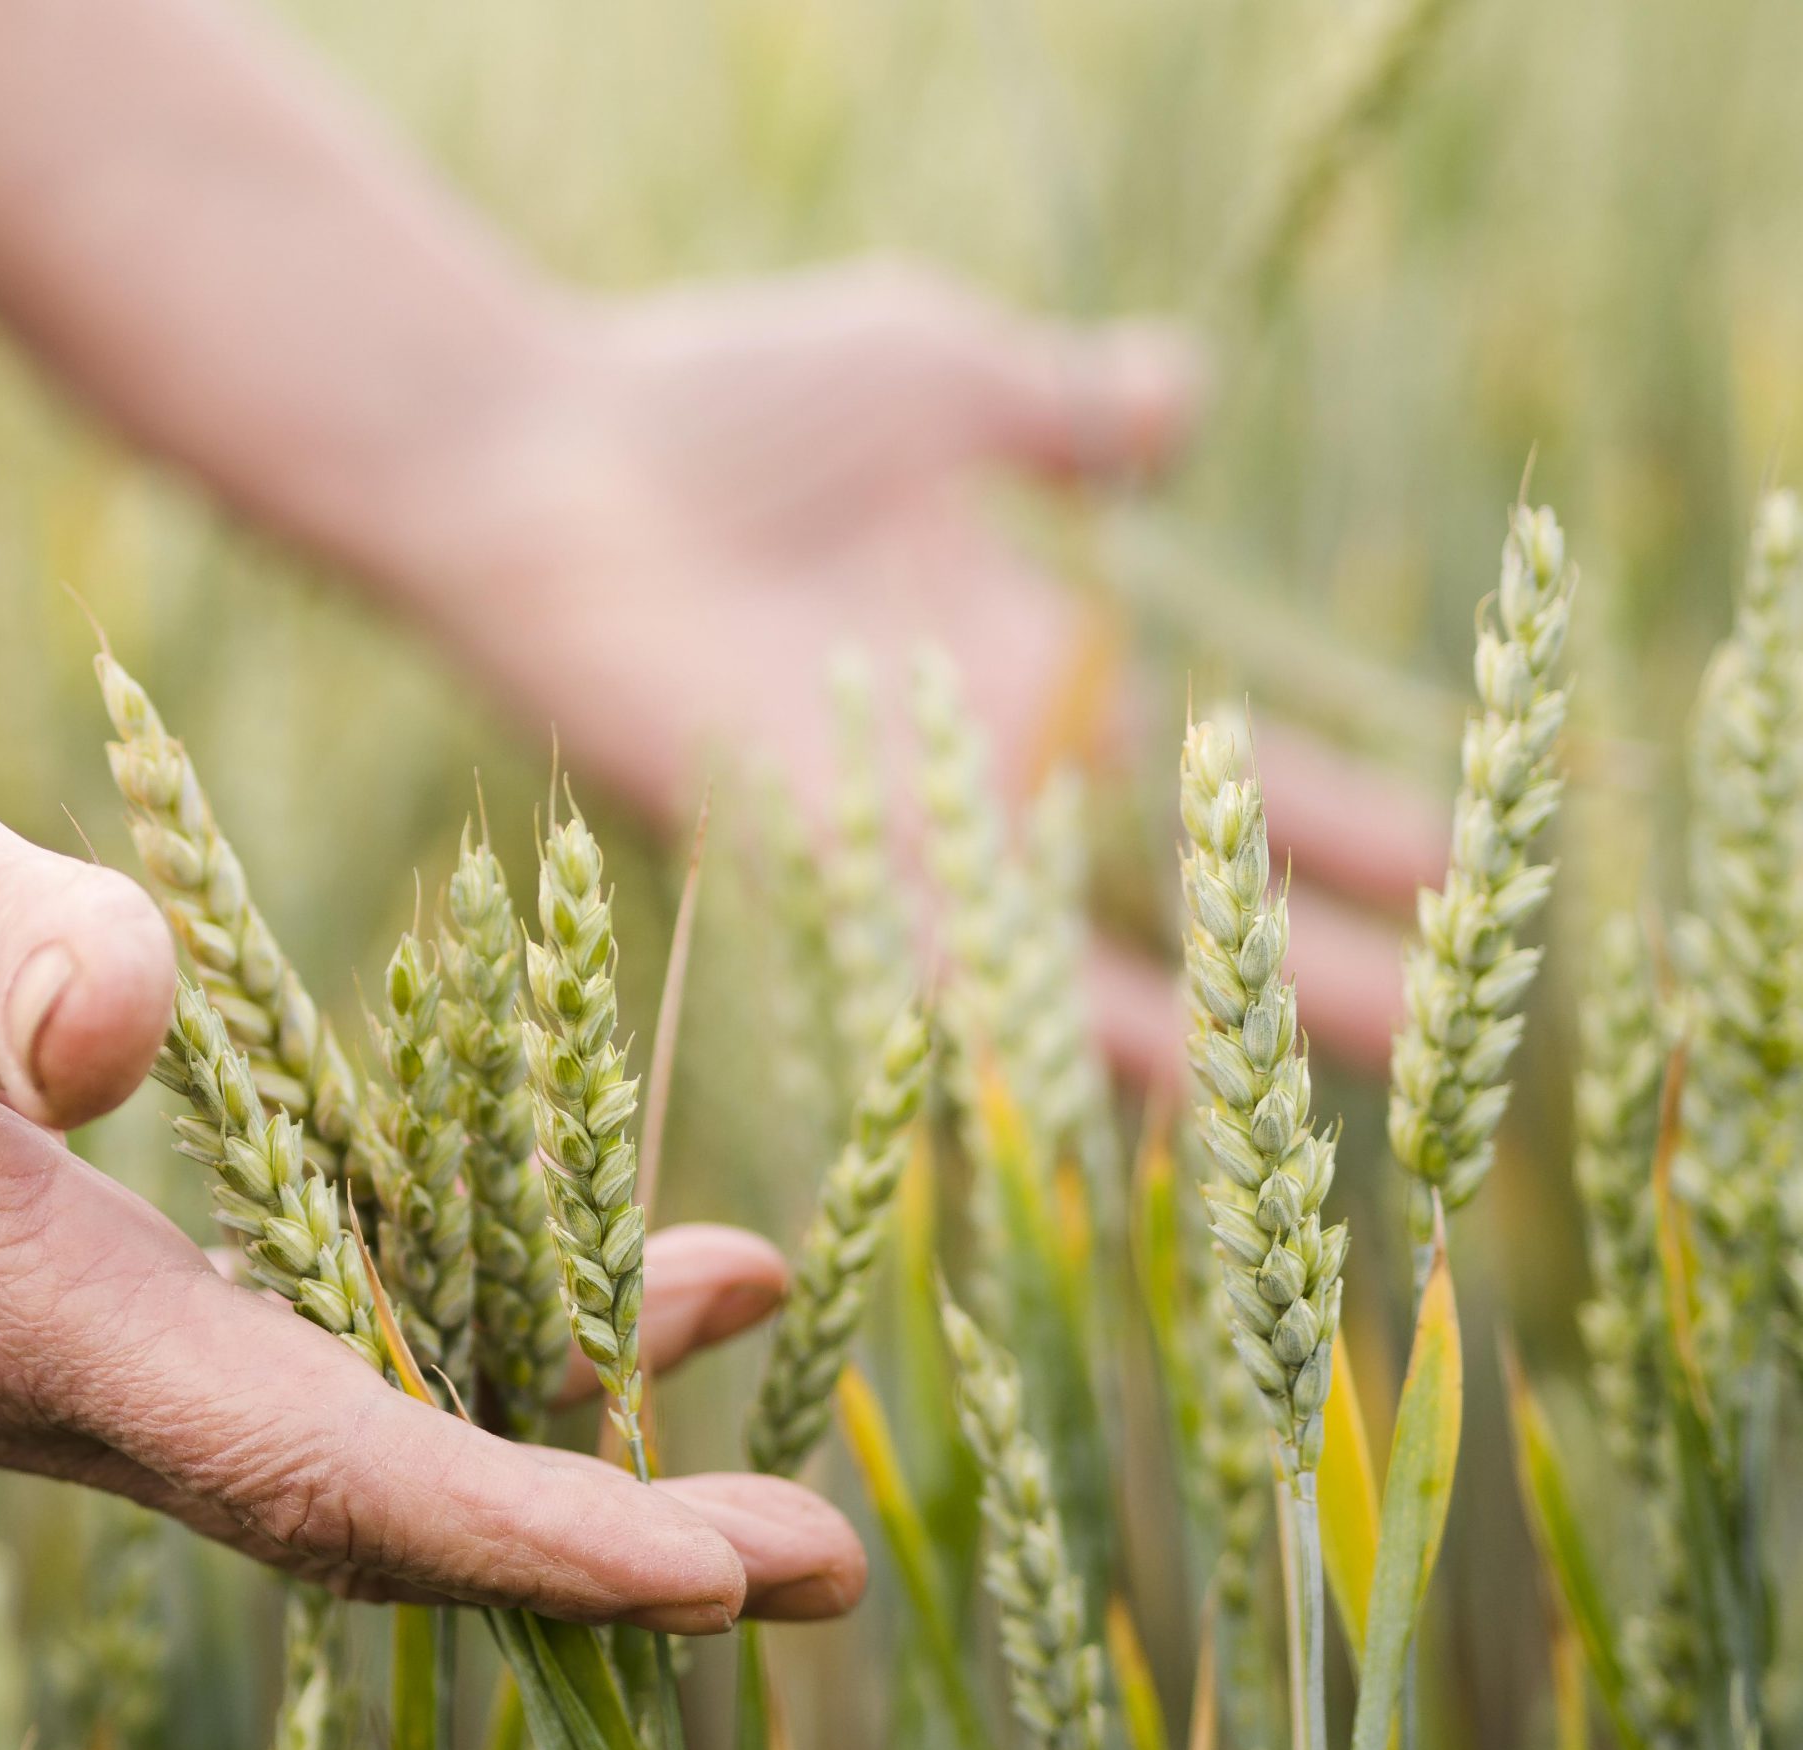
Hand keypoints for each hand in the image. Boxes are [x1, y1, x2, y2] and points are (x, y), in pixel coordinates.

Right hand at [0, 627, 862, 1627]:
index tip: (721, 1566)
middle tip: (820, 1561)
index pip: (313, 1464)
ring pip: (352, 1441)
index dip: (525, 1528)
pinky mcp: (86, 1273)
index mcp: (6, 1301)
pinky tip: (608, 1265)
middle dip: (593, 1543)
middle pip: (361, 1510)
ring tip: (759, 1403)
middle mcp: (45, 1370)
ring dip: (557, 1443)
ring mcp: (65, 1339)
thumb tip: (130, 1033)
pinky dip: (472, 1335)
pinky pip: (312, 1352)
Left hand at [399, 261, 1442, 1077]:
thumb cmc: (725, 400)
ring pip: (1094, 960)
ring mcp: (909, 840)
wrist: (548, 463)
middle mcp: (984, 777)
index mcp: (1031, 661)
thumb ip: (1067, 405)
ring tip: (1346, 1081)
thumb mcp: (943, 375)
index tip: (1462, 845)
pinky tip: (1156, 1114)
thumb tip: (1187, 398)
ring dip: (1220, 1022)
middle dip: (1311, 942)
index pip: (1220, 756)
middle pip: (1181, 883)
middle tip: (1453, 1016)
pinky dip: (1052, 1052)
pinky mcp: (825, 882)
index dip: (1339, 805)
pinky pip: (962, 991)